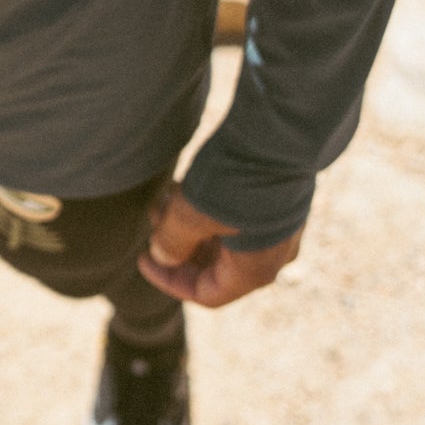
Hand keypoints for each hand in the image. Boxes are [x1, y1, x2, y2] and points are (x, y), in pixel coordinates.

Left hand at [137, 184, 301, 308]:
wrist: (282, 130)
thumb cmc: (238, 178)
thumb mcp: (192, 214)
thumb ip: (173, 243)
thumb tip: (163, 256)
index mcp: (256, 270)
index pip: (208, 294)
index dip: (169, 280)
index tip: (142, 257)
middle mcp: (274, 255)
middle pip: (217, 267)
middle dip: (179, 245)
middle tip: (154, 216)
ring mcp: (279, 228)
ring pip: (225, 239)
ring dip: (190, 224)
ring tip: (165, 195)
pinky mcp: (278, 202)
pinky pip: (238, 219)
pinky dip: (209, 210)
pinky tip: (186, 185)